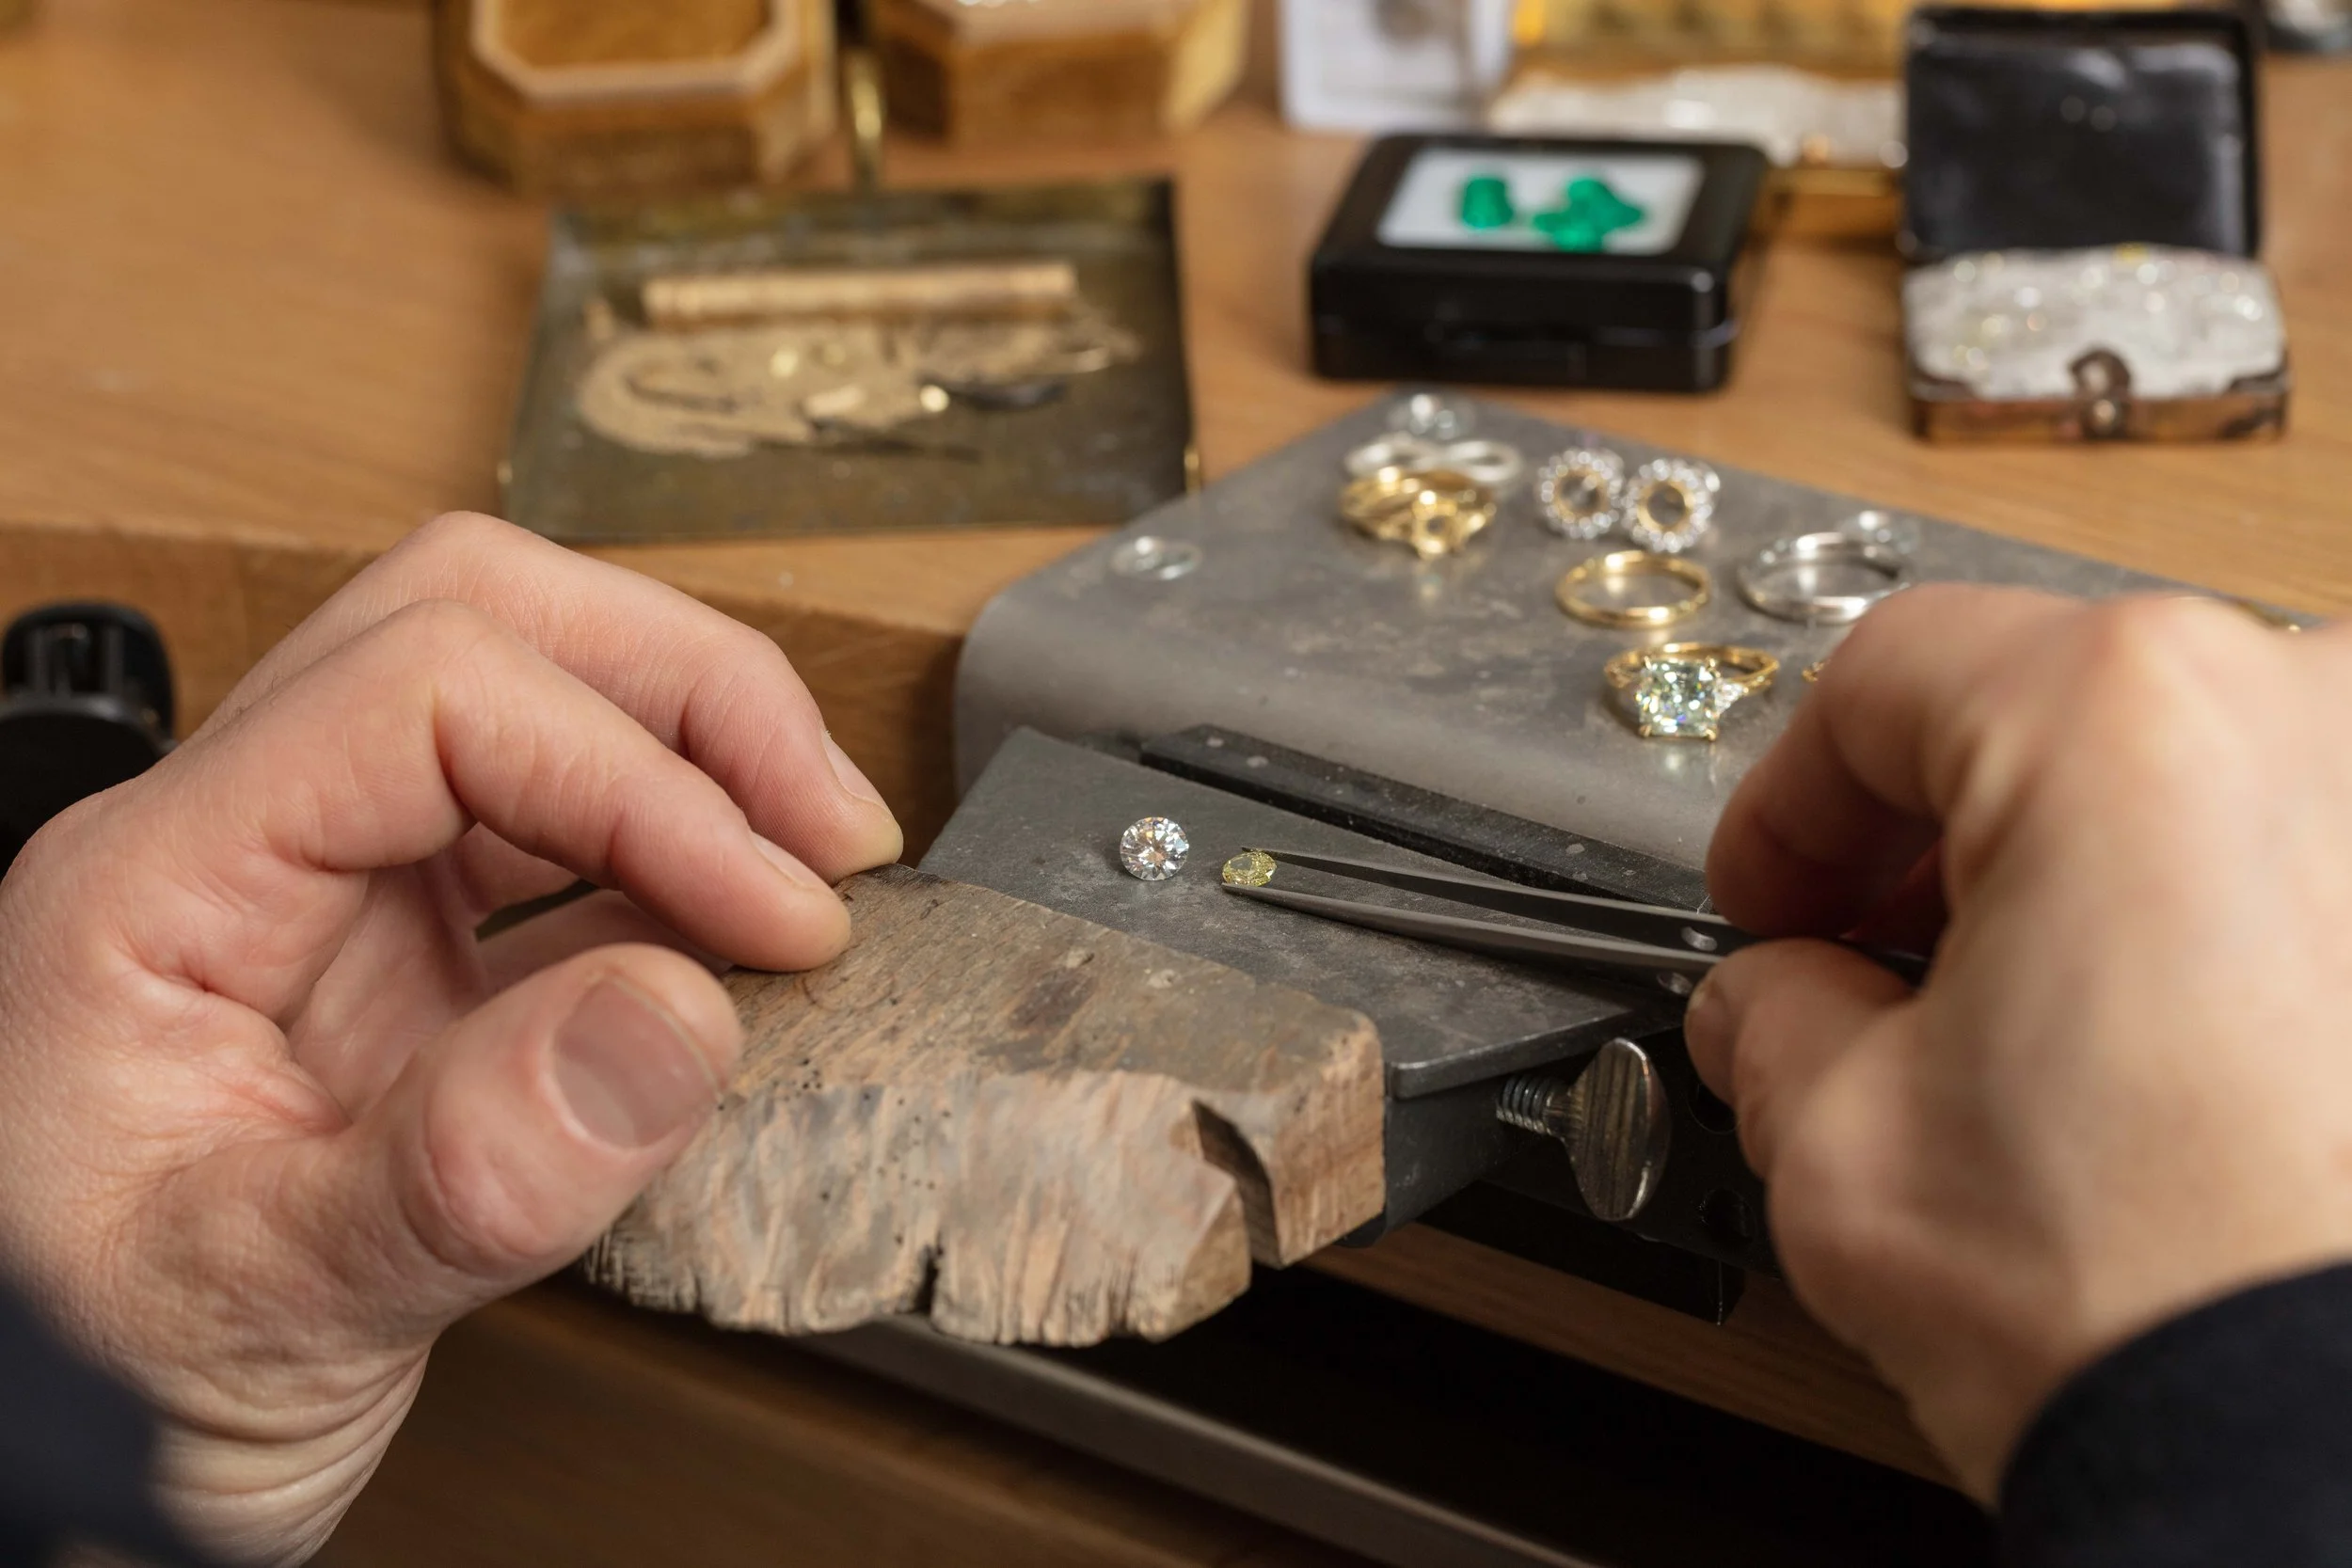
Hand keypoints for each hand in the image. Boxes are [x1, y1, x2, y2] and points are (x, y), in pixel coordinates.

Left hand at [0, 514, 901, 1562]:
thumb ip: (455, 1174)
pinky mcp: (408, 964)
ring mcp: (329, 897)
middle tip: (828, 828)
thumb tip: (676, 1016)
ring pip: (533, 698)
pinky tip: (749, 946)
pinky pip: (564, 847)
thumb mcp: (249, 1317)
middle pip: (483, 623)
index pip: (427, 693)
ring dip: (700, 758)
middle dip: (690, 697)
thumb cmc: (82, 1398)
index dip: (635, 774)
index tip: (775, 910)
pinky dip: (684, 867)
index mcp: (163, 883)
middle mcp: (245, 848)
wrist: (59, 1485)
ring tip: (814, 870)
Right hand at [1687, 588, 2351, 1499]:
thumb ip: (1769, 1018)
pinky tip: (2148, 1058)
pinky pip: (2299, 865)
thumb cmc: (2151, 1301)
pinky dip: (2204, 926)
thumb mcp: (1839, 1138)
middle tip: (1860, 961)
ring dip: (2071, 877)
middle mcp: (2311, 714)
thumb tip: (1777, 1002)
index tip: (1763, 895)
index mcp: (2124, 714)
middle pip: (2046, 712)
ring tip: (2008, 1027)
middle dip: (1927, 840)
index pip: (1882, 680)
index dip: (1781, 801)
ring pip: (2186, 783)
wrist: (2330, 1460)